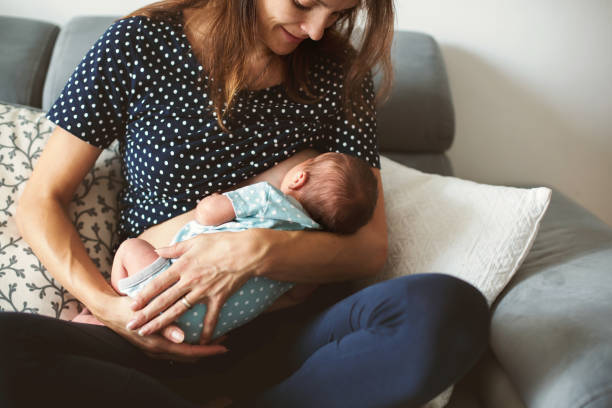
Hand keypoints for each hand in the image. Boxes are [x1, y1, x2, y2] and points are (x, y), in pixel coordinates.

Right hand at [94, 293, 228, 361]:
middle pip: (190, 355)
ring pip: (184, 353)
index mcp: (158, 344)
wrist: (108, 310)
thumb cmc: (128, 308)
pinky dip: (190, 344)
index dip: (209, 351)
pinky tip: (197, 334)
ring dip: (200, 346)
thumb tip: (183, 338)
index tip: (224, 347)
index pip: (190, 352)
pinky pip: (177, 348)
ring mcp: (155, 349)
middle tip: (226, 340)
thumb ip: (165, 327)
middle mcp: (158, 350)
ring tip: (216, 337)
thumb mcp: (146, 314)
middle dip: (208, 349)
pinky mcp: (154, 343)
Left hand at [126, 229, 265, 343]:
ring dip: (163, 323)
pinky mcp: (218, 297)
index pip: (158, 283)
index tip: (132, 306)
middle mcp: (190, 281)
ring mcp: (204, 291)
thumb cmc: (221, 242)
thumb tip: (157, 251)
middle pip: (163, 300)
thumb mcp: (195, 240)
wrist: (246, 251)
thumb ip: (174, 248)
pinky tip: (201, 342)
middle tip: (132, 326)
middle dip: (146, 315)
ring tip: (149, 333)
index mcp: (182, 266)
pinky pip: (211, 317)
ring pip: (179, 311)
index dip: (143, 295)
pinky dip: (207, 330)